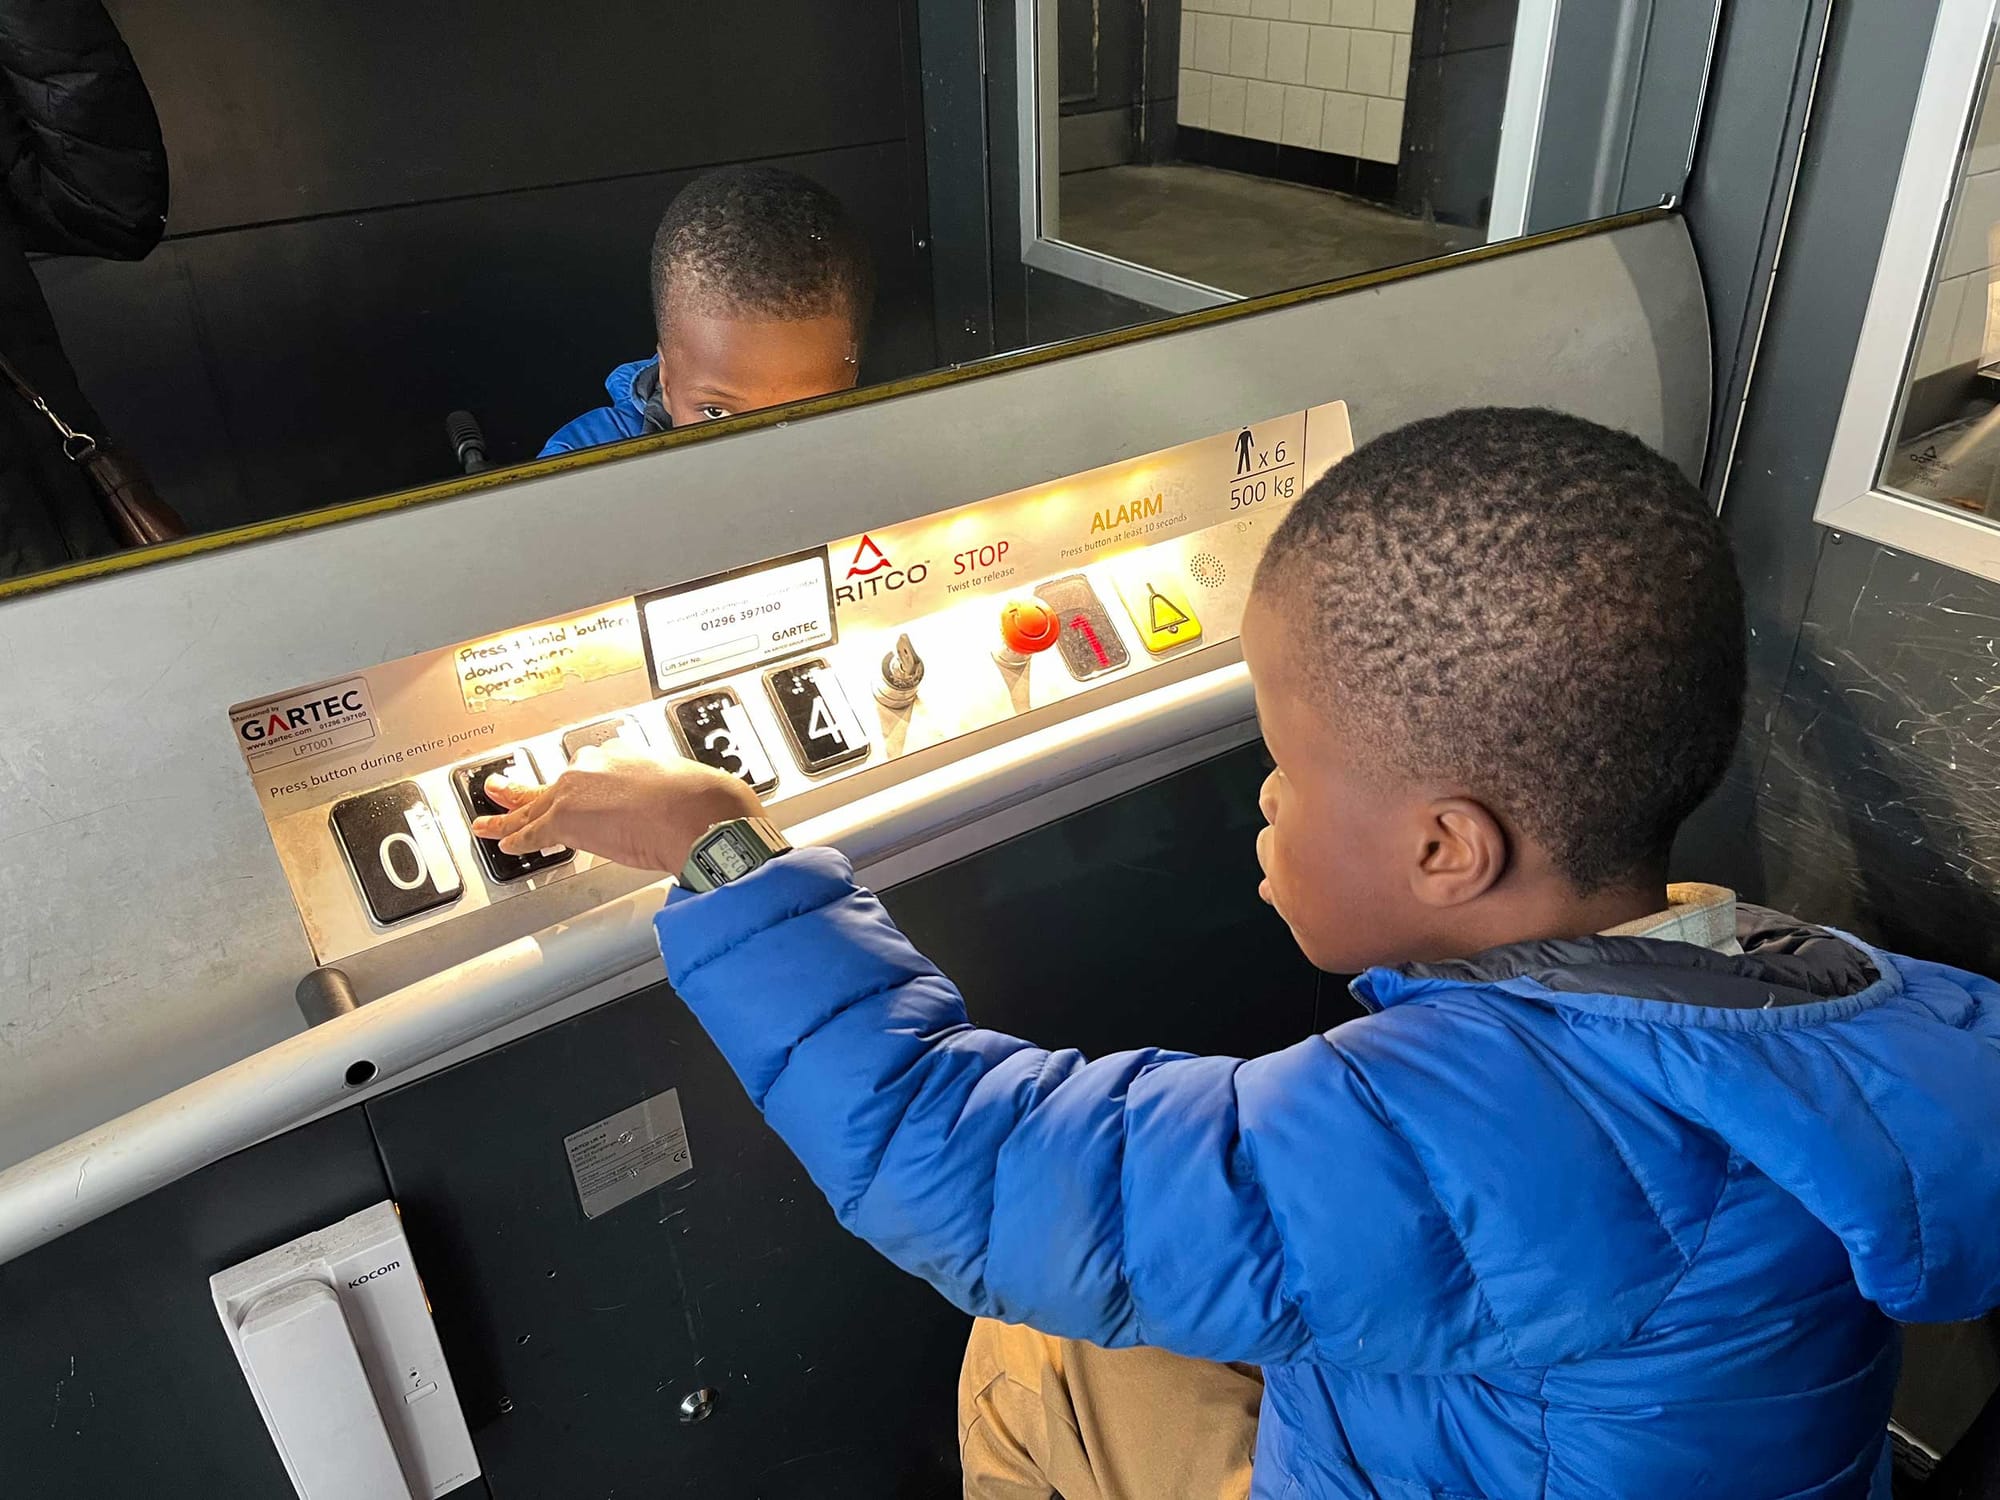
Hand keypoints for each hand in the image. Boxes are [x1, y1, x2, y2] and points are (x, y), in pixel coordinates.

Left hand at [471, 741, 763, 872]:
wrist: (701, 815)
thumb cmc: (704, 802)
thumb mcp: (686, 783)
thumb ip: (673, 792)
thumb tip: (690, 808)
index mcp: (623, 752)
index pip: (589, 769)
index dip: (581, 785)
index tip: (581, 790)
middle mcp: (594, 765)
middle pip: (553, 783)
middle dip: (527, 792)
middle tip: (505, 791)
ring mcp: (576, 791)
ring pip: (533, 806)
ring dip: (508, 817)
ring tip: (488, 822)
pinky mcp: (565, 820)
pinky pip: (531, 833)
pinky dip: (514, 840)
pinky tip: (503, 844)